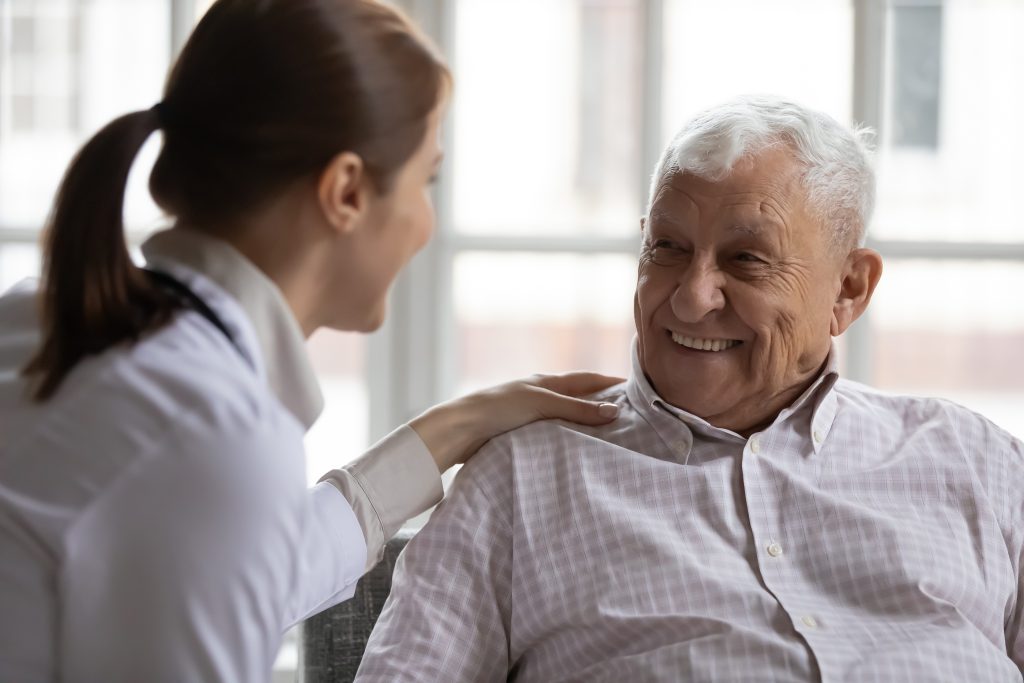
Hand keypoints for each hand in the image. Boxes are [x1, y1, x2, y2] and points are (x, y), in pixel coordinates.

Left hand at [409, 372, 623, 472]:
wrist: (459, 430)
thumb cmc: (498, 408)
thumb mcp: (541, 404)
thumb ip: (577, 408)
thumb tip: (615, 411)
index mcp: (545, 382)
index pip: (586, 379)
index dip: (610, 382)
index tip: (636, 388)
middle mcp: (540, 396)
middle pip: (578, 399)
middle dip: (602, 405)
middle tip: (631, 417)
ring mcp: (531, 416)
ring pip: (566, 420)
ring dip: (585, 426)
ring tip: (610, 439)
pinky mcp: (522, 436)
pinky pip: (553, 436)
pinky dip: (569, 441)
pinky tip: (578, 453)